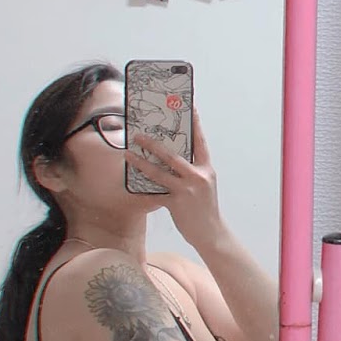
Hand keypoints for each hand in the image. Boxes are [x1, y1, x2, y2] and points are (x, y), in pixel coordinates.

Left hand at [128, 111, 222, 248]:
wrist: (211, 233)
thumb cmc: (205, 208)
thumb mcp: (204, 185)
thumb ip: (191, 171)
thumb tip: (171, 159)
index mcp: (206, 169)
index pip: (200, 142)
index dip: (195, 124)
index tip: (191, 107)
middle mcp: (197, 176)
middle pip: (172, 155)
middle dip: (153, 143)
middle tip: (138, 135)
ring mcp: (186, 190)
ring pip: (159, 172)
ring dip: (141, 162)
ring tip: (128, 154)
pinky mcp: (176, 203)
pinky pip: (155, 193)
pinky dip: (143, 188)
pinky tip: (132, 183)